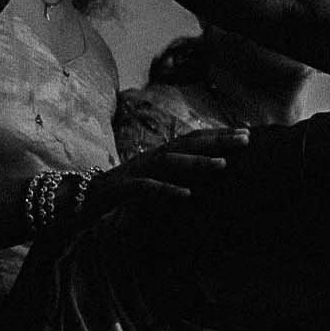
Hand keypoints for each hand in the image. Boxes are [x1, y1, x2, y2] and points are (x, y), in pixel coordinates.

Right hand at [84, 126, 248, 218]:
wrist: (81, 198)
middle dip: (217, 140)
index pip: (194, 139)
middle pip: (187, 144)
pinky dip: (167, 190)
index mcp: (160, 154)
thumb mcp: (156, 179)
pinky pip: (147, 188)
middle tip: (246, 139)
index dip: (220, 134)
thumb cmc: (123, 191)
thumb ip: (177, 173)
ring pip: (170, 162)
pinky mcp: (124, 189)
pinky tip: (187, 194)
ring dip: (197, 162)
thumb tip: (208, 172)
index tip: (248, 132)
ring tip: (223, 164)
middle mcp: (151, 158)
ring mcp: (137, 171)